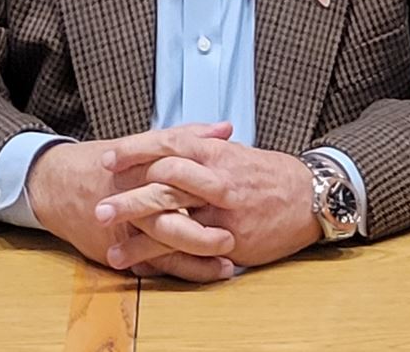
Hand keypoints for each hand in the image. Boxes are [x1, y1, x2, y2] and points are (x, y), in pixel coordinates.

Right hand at [26, 125, 236, 280]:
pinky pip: (157, 264)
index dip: (206, 181)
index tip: (235, 189)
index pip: (176, 172)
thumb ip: (187, 137)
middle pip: (170, 211)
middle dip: (203, 226)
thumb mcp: (145, 144)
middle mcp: (133, 195)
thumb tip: (225, 130)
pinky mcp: (121, 248)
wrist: (56, 184)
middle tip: (234, 233)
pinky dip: (185, 270)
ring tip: (229, 260)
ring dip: (199, 254)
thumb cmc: (106, 163)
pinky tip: (210, 272)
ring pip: (164, 243)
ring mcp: (126, 225)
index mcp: (141, 165)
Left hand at [112, 131, 324, 270]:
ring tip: (112, 247)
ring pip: (174, 223)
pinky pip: (193, 251)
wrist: (310, 197)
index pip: (166, 146)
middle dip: (128, 198)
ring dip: (139, 237)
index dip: (134, 152)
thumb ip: (202, 146)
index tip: (107, 159)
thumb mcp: (235, 151)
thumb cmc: (270, 173)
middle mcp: (217, 181)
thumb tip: (170, 141)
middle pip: (163, 186)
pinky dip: (166, 260)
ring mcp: (223, 214)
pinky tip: (146, 267)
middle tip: (100, 206)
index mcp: (215, 152)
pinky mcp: (231, 241)